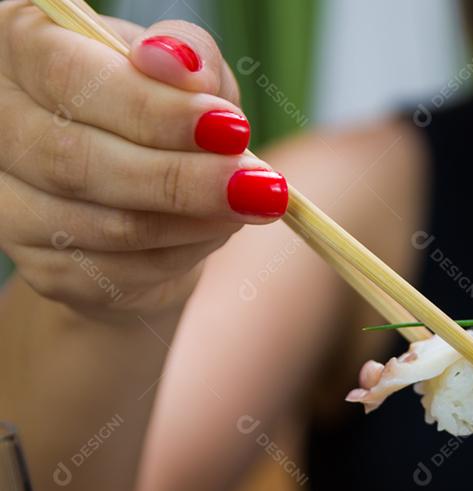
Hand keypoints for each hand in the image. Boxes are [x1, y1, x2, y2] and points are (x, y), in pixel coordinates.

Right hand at [0, 1, 288, 318]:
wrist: (152, 197)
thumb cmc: (167, 116)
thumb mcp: (189, 73)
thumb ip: (192, 57)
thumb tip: (182, 66)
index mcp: (18, 47)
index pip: (66, 74)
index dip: (150, 106)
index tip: (229, 126)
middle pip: (78, 159)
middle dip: (181, 177)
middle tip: (259, 185)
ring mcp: (11, 204)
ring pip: (106, 223)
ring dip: (194, 219)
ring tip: (252, 203)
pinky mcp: (44, 269)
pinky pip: (121, 271)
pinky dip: (184, 253)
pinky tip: (215, 229)